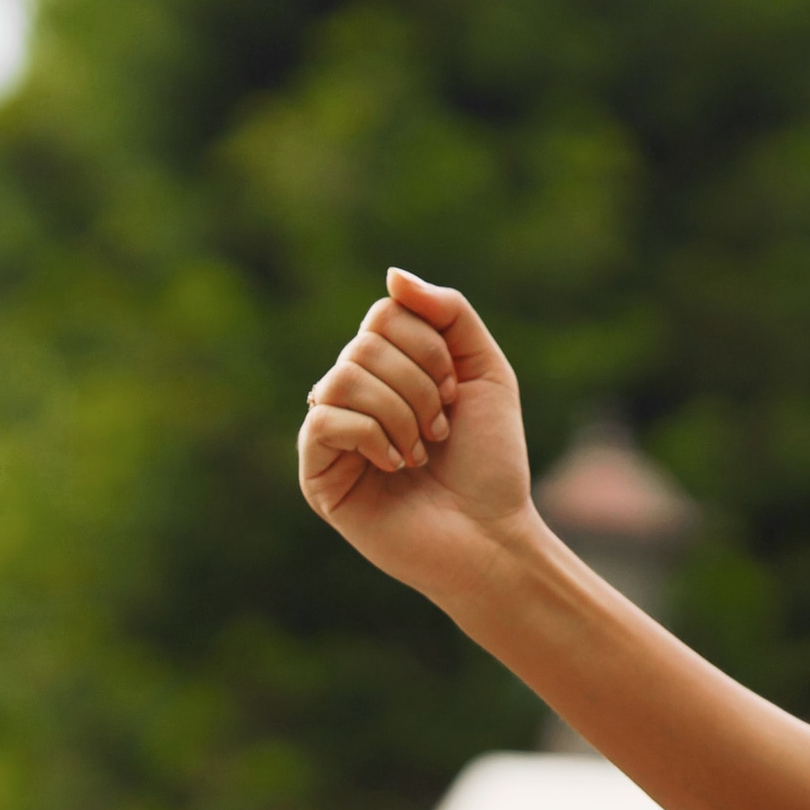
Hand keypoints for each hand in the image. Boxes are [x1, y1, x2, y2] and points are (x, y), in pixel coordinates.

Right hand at [298, 268, 536, 600]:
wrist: (492, 535)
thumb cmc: (490, 460)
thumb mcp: (484, 371)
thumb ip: (448, 314)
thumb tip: (392, 275)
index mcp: (388, 370)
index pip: (384, 314)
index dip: (429, 346)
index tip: (455, 391)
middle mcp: (353, 396)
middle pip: (364, 344)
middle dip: (420, 383)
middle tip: (441, 430)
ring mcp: (332, 436)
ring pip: (344, 377)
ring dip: (401, 413)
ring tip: (421, 451)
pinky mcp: (318, 475)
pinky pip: (325, 419)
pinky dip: (373, 435)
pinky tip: (397, 465)